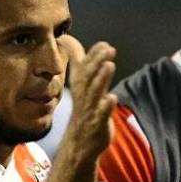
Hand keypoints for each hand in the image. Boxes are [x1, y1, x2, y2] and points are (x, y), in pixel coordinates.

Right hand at [59, 34, 117, 157]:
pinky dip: (106, 106)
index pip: (85, 67)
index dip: (94, 55)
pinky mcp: (96, 124)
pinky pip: (100, 115)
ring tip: (109, 65)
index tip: (104, 44)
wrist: (79, 142)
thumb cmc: (84, 109)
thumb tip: (68, 39)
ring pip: (94, 93)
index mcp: (81, 85)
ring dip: (101, 79)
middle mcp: (84, 96)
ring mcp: (89, 110)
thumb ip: (79, 61)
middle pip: (89, 76)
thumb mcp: (80, 83)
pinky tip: (113, 98)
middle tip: (108, 49)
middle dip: (97, 62)